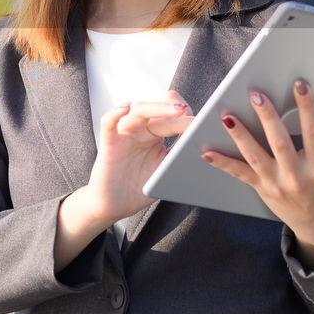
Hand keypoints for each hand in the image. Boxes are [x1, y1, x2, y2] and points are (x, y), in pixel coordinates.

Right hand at [55, 90, 192, 271]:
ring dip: (156, 108)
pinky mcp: (108, 145)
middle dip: (175, 110)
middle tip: (190, 113)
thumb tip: (204, 143)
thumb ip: (179, 154)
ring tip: (175, 109)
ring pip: (138, 112)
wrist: (114, 206)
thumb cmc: (138, 187)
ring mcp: (125, 135)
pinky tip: (125, 107)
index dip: (186, 114)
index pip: (171, 116)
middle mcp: (140, 130)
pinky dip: (114, 114)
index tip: (205, 118)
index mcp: (155, 135)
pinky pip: (108, 124)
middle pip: (158, 111)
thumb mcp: (165, 169)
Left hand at [201, 78, 313, 270]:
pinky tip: (206, 152)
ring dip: (240, 136)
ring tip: (227, 116)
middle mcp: (297, 175)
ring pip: (255, 156)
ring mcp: (277, 183)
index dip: (307, 108)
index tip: (300, 85)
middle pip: (280, 143)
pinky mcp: (261, 187)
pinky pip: (240, 174)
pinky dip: (222, 163)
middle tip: (256, 94)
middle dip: (267, 118)